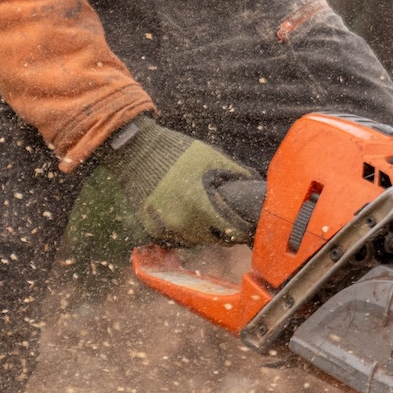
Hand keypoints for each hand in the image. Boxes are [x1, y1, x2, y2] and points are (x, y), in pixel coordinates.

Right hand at [93, 117, 256, 246]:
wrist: (135, 151)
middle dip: (223, 230)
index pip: (230, 231)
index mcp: (199, 206)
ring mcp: (164, 228)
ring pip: (194, 241)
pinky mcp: (151, 229)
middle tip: (229, 218)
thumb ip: (237, 174)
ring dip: (203, 233)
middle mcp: (181, 223)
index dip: (241, 228)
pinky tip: (187, 214)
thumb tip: (256, 184)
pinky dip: (184, 230)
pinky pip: (176, 238)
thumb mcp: (214, 158)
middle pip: (213, 239)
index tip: (246, 224)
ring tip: (207, 215)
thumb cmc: (178, 152)